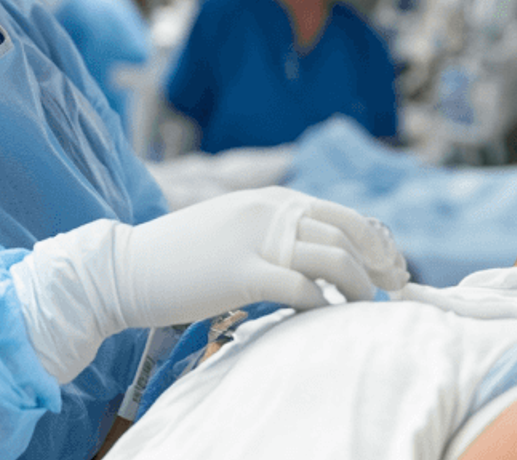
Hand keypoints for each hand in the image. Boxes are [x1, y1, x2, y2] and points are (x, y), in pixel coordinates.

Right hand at [11, 186, 407, 382]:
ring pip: (333, 258)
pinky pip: (301, 287)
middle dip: (379, 263)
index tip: (389, 271)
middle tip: (388, 292)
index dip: (375, 243)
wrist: (127, 268)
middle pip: (348, 232)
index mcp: (268, 199)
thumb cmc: (180, 257)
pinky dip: (323, 305)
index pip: (342, 213)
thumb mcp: (233, 227)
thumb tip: (320, 252)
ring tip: (359, 309)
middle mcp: (267, 210)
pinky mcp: (240, 272)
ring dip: (357, 288)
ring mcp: (255, 238)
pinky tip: (323, 317)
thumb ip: (273, 230)